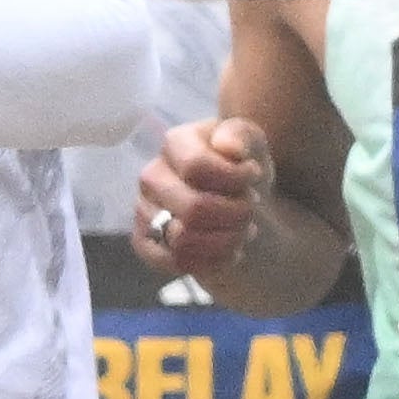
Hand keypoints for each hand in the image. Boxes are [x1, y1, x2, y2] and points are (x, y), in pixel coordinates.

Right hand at [128, 113, 274, 281]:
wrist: (233, 197)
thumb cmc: (240, 165)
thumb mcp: (251, 141)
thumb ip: (241, 135)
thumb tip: (226, 146)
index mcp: (175, 144)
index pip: (197, 167)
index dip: (234, 178)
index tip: (253, 176)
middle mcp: (152, 176)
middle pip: (193, 208)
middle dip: (235, 214)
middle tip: (251, 210)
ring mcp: (144, 210)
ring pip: (183, 240)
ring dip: (226, 241)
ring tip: (245, 232)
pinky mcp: (145, 241)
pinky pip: (173, 262)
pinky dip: (211, 263)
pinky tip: (231, 253)